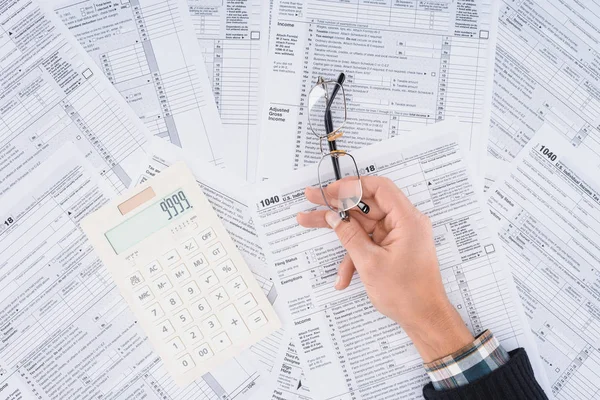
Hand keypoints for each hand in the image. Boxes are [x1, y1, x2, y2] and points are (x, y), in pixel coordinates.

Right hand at [297, 176, 472, 361]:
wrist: (424, 319)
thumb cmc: (408, 294)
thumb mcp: (370, 263)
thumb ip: (349, 235)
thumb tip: (333, 217)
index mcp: (407, 220)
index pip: (379, 188)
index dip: (351, 186)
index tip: (329, 190)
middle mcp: (404, 223)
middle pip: (366, 204)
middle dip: (337, 205)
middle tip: (312, 198)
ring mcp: (397, 236)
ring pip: (363, 224)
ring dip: (340, 232)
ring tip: (309, 222)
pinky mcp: (392, 248)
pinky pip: (368, 242)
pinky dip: (353, 255)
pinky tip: (343, 275)